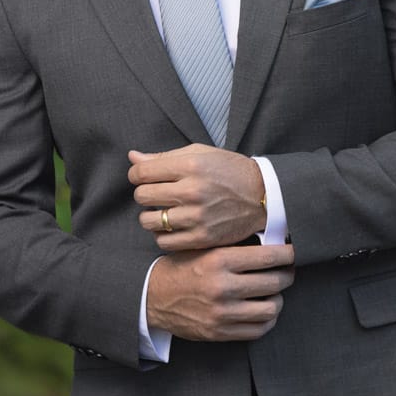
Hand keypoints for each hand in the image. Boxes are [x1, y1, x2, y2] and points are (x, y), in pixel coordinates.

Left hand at [129, 146, 266, 249]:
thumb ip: (164, 157)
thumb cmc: (229, 171)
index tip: (143, 177)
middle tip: (156, 194)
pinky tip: (171, 227)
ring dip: (150, 216)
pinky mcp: (202, 238)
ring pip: (149, 221)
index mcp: (191, 167)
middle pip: (142, 196)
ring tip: (162, 211)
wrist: (263, 196)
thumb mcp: (200, 154)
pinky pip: (164, 241)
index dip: (136, 174)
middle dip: (144, 193)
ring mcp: (197, 217)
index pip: (142, 172)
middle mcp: (192, 191)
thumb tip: (132, 157)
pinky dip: (162, 234)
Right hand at [145, 244, 294, 341]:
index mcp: (219, 261)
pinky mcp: (220, 332)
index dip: (288, 254)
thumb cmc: (182, 268)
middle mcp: (222, 287)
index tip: (293, 253)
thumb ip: (235, 247)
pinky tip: (263, 310)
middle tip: (287, 272)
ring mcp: (222, 313)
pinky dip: (267, 320)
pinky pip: (258, 329)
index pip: (268, 256)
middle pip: (275, 282)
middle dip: (287, 276)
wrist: (152, 298)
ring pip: (271, 308)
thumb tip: (273, 243)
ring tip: (274, 293)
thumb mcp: (204, 249)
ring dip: (278, 300)